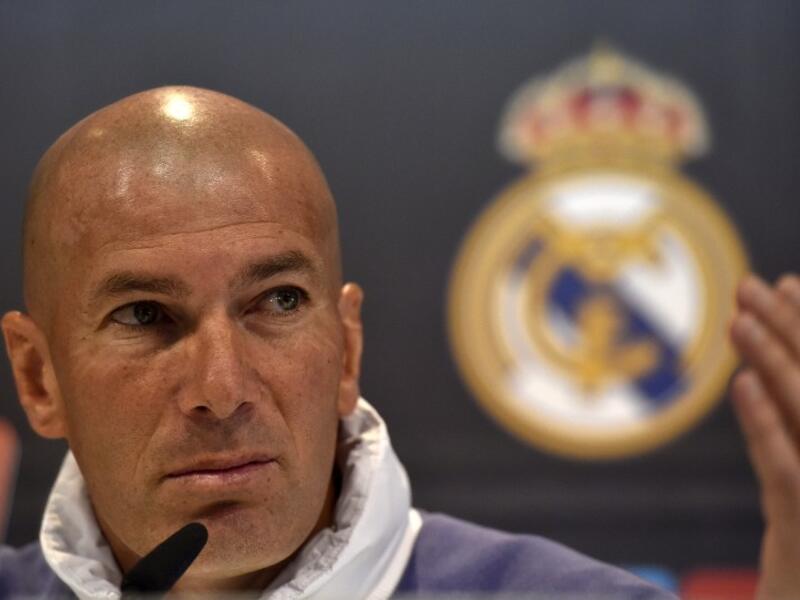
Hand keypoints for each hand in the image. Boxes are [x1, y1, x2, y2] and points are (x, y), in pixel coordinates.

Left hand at [730, 273, 799, 599]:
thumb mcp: (799, 477)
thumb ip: (788, 426)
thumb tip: (762, 374)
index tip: (787, 284)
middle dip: (789, 327)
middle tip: (752, 283)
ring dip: (772, 358)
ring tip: (739, 315)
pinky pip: (782, 465)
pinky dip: (762, 420)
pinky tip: (741, 382)